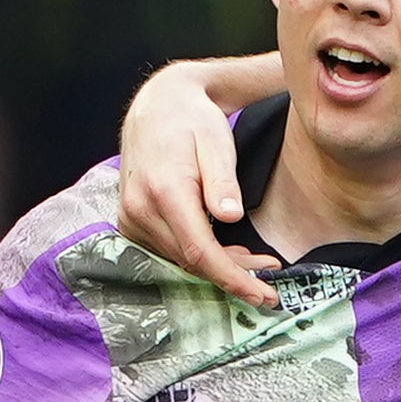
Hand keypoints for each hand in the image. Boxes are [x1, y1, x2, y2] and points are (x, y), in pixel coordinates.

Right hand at [120, 62, 278, 306]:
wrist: (159, 106)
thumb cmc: (193, 121)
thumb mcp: (217, 143)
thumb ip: (223, 181)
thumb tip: (231, 216)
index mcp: (164, 191)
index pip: (200, 252)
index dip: (233, 278)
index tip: (263, 295)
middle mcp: (140, 209)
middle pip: (192, 261)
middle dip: (233, 275)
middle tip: (270, 279)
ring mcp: (131, 217)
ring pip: (181, 260)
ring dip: (219, 266)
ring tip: (255, 261)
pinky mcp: (131, 221)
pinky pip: (170, 250)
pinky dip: (200, 256)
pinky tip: (227, 252)